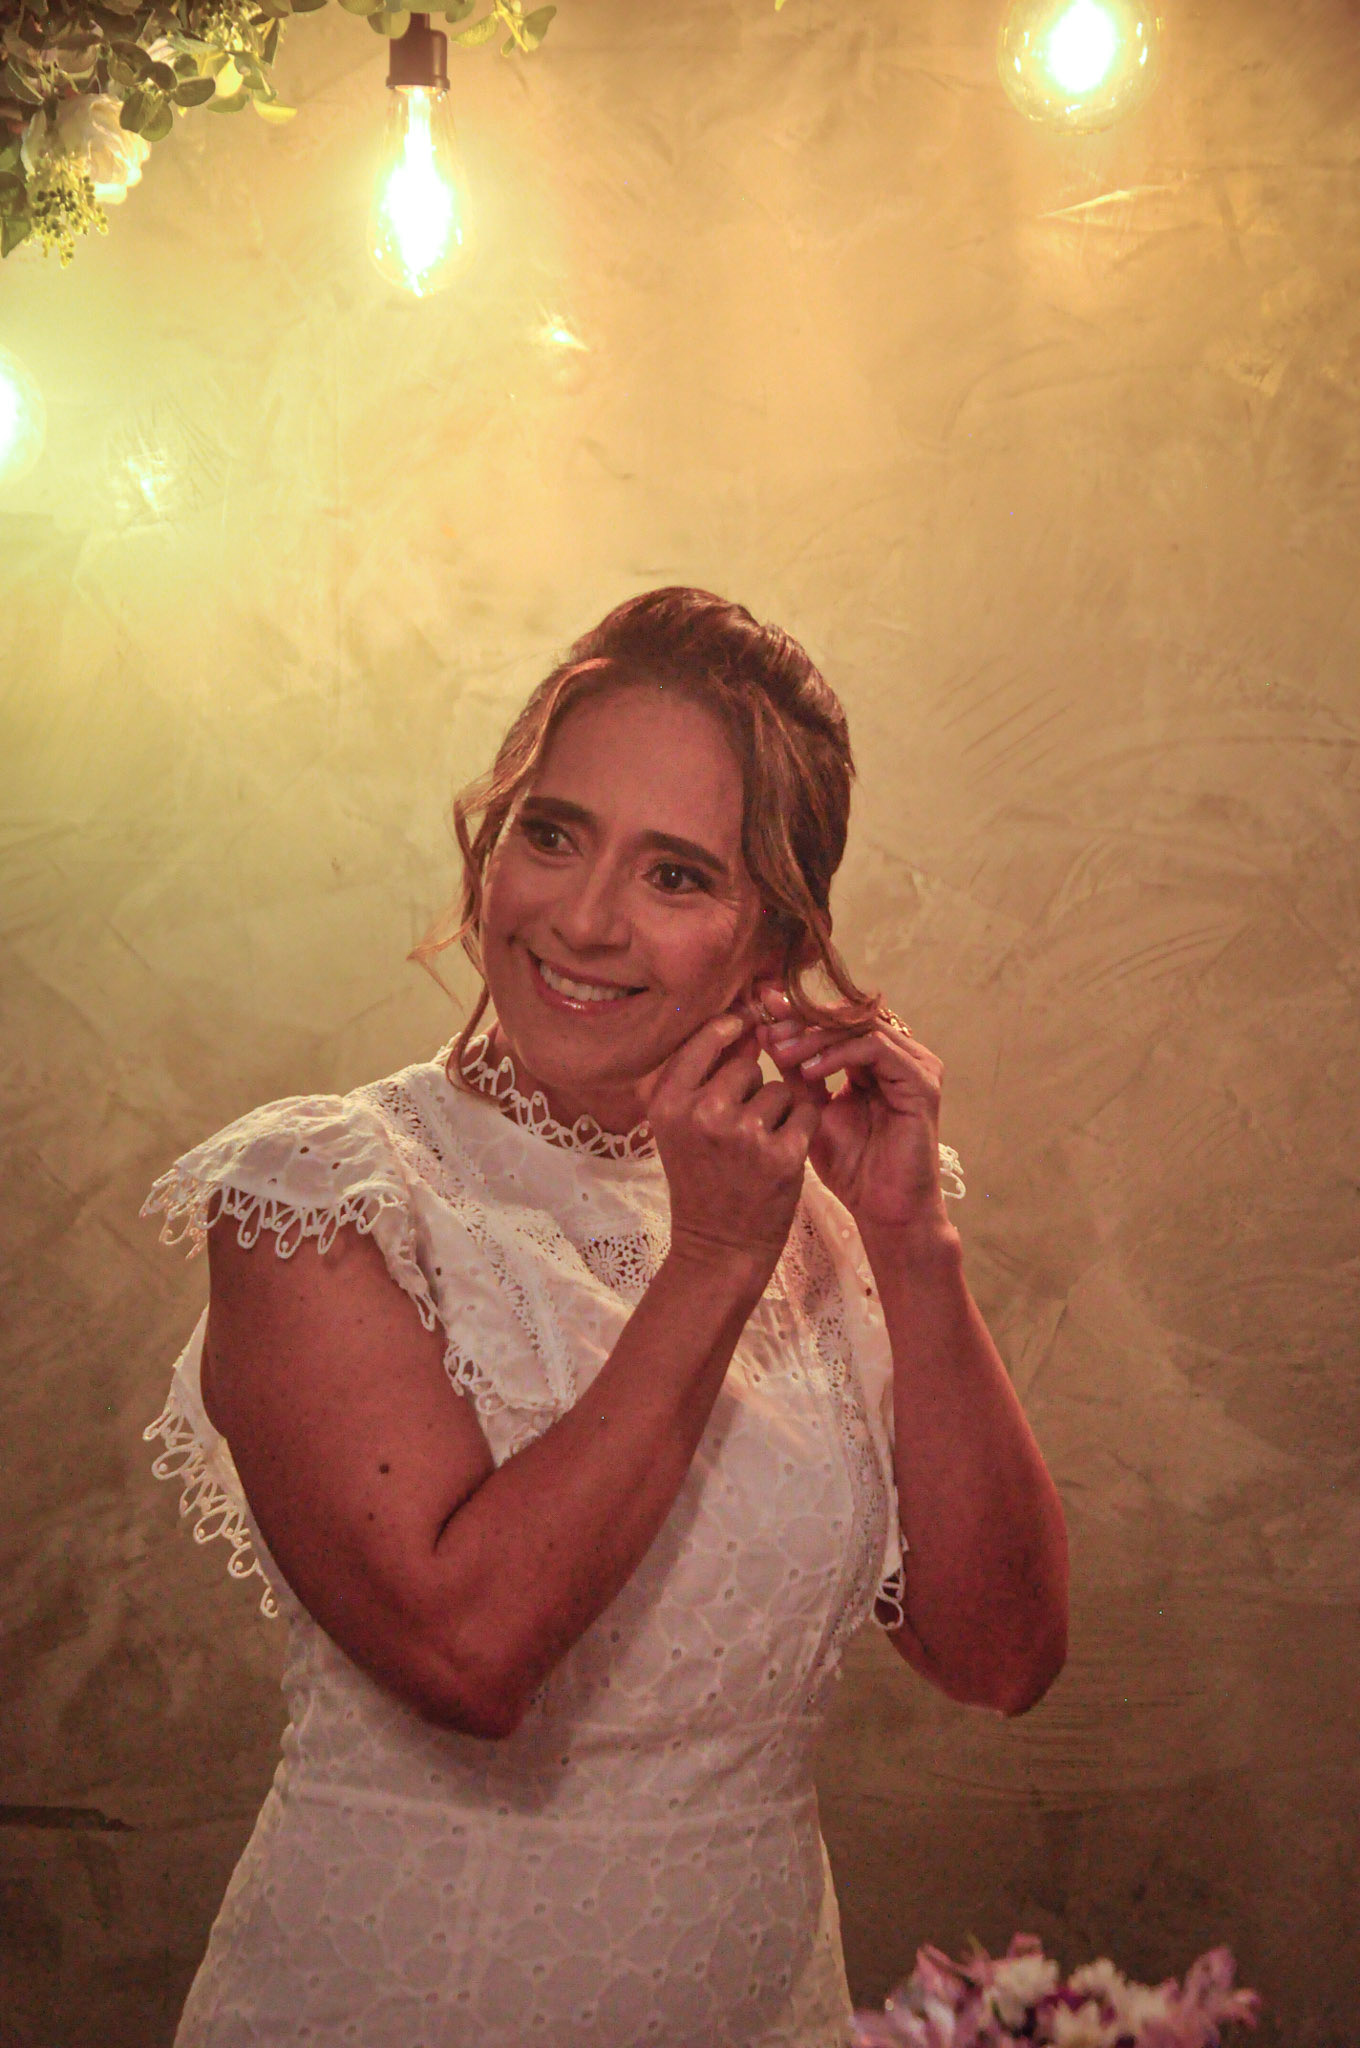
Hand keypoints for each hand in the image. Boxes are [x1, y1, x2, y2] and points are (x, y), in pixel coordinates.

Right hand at [647, 1010, 820, 1277]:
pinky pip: (807, 1113)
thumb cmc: (701, 1180)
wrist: (718, 1246)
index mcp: (668, 1104)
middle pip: (748, 1067)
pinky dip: (801, 1130)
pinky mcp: (783, 1155)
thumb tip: (743, 1022)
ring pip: (780, 1090)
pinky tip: (783, 1155)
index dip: (727, 1030)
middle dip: (753, 1088)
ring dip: (779, 1112)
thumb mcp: (683, 1127)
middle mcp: (703, 1114)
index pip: (704, 1040)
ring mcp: (744, 1135)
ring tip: (759, 1147)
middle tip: (740, 1130)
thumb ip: (705, 1075)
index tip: (741, 1030)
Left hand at [753, 986, 952, 1243]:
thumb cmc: (852, 1167)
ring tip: (780, 1052)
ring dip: (815, 1036)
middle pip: (848, 1015)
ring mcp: (915, 1065)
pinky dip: (838, 1054)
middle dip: (802, 1018)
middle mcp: (900, 1055)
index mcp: (876, 1059)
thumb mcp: (810, 1111)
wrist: (884, 1210)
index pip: (836, 1020)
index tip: (758, 1010)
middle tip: (766, 1023)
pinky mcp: (922, 1081)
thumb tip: (764, 1034)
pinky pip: (876, 1049)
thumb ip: (794, 1072)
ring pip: (860, 1026)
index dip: (797, 1012)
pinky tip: (809, 1070)